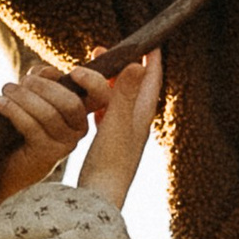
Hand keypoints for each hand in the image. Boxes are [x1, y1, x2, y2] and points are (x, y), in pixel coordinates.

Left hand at [0, 63, 104, 205]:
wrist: (6, 161)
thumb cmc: (22, 122)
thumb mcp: (36, 93)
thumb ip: (45, 78)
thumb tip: (49, 72)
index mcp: (82, 111)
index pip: (102, 96)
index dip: (93, 82)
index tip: (73, 72)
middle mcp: (80, 130)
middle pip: (71, 103)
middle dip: (44, 87)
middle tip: (20, 82)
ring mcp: (66, 144)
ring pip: (50, 115)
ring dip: (24, 98)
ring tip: (6, 91)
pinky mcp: (48, 155)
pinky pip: (33, 128)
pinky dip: (15, 111)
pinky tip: (0, 104)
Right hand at [74, 51, 161, 210]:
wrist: (100, 198)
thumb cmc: (110, 163)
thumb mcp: (117, 124)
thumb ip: (126, 94)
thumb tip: (139, 64)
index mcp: (141, 116)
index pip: (151, 81)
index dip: (152, 60)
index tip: (150, 41)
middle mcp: (135, 124)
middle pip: (133, 88)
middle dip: (122, 66)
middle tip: (103, 51)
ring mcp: (123, 136)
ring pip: (118, 101)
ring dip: (108, 83)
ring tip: (91, 72)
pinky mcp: (109, 146)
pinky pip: (105, 115)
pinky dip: (98, 102)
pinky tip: (87, 104)